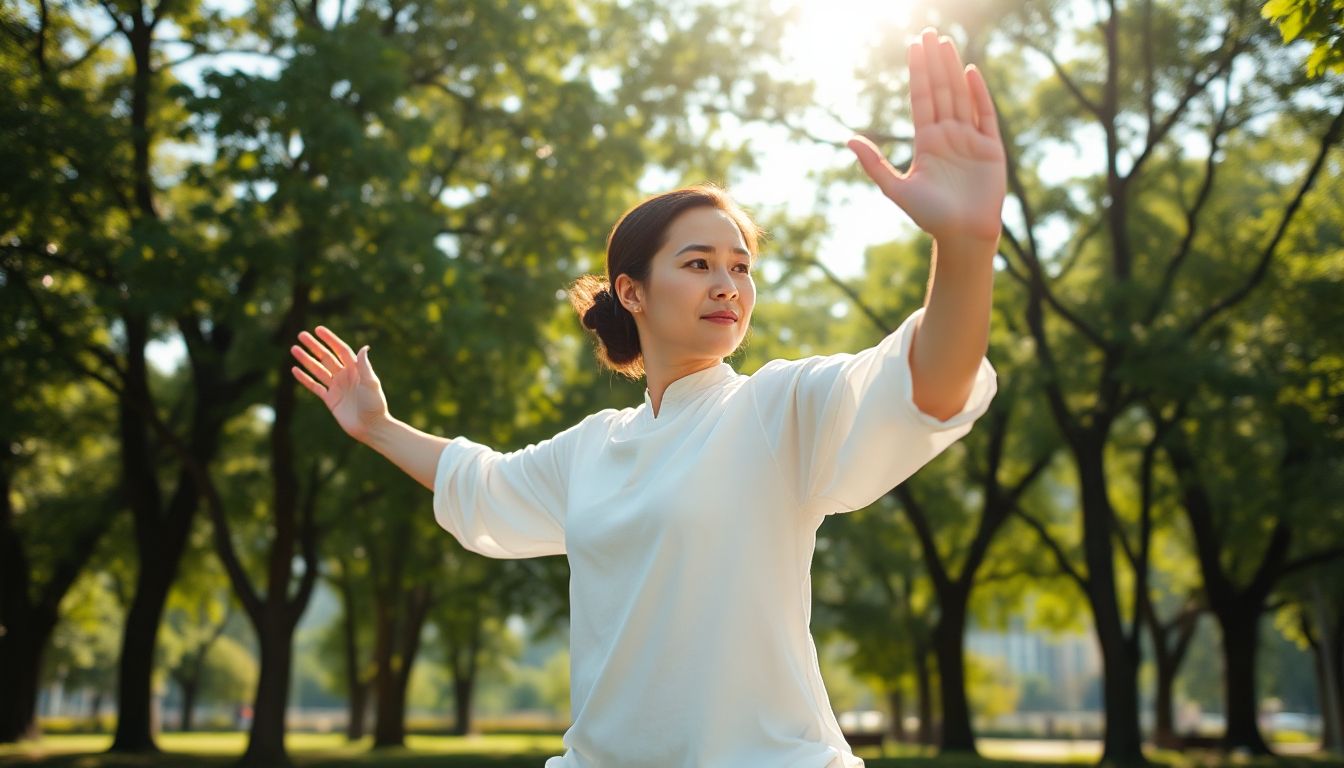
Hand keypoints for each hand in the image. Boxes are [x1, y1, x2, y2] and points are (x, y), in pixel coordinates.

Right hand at [290, 326, 388, 442]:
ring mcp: (337, 387)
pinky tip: (295, 370)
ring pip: (318, 369)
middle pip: (326, 357)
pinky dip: (305, 378)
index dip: (330, 339)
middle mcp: (345, 376)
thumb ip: (364, 366)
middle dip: (314, 346)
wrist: (371, 427)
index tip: (318, 329)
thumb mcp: (371, 383)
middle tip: (301, 335)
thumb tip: (364, 347)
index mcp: (356, 369)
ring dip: (306, 359)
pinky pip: (315, 386)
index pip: (340, 350)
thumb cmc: (374, 405)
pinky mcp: (330, 400)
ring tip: (294, 349)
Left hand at [848, 27, 1005, 246]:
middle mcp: (948, 135)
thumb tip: (848, 140)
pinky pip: (984, 115)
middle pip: (941, 91)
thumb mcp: (897, 189)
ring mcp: (970, 139)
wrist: (963, 236)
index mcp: (927, 142)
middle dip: (934, 62)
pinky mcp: (991, 147)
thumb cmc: (930, 216)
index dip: (918, 73)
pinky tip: (970, 72)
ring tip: (945, 43)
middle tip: (928, 32)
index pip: (921, 99)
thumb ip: (874, 164)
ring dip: (953, 69)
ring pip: (960, 96)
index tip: (913, 47)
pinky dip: (978, 94)